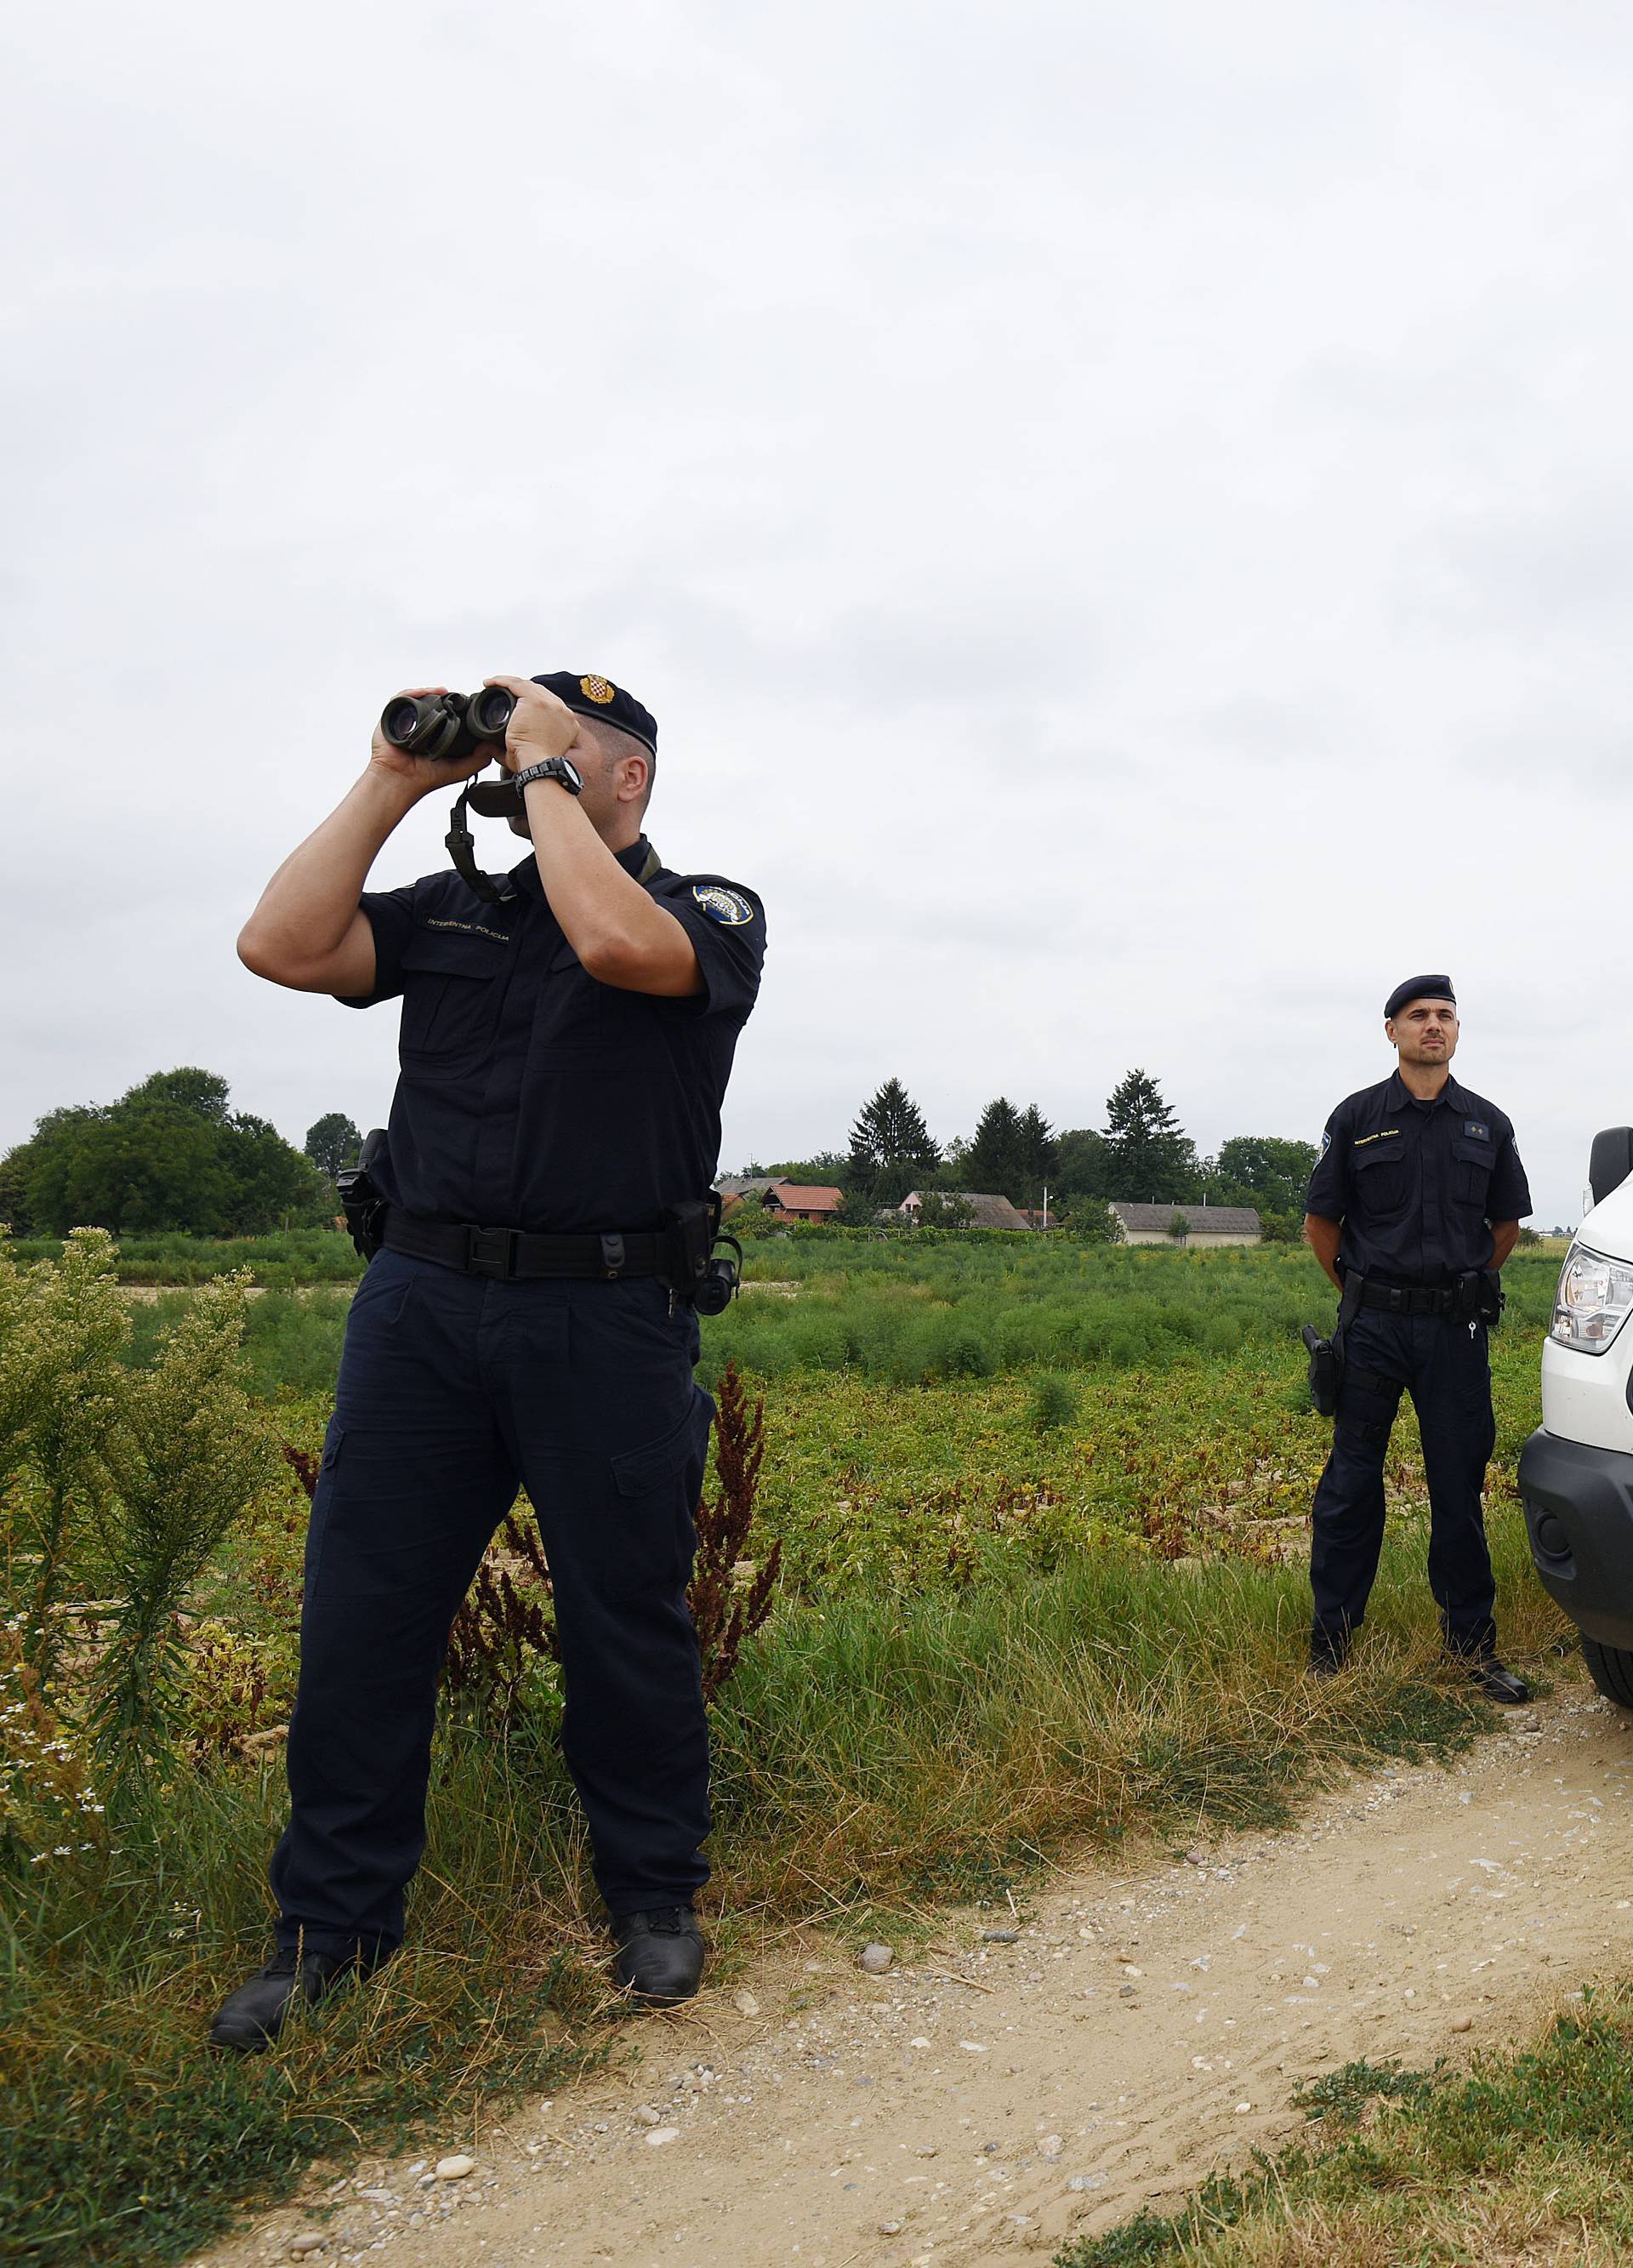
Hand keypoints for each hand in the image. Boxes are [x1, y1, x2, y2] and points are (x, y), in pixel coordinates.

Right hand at [368, 687, 494, 796]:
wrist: (400, 781)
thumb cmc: (423, 778)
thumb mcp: (459, 770)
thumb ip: (477, 760)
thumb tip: (491, 746)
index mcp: (433, 736)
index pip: (443, 716)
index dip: (454, 708)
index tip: (465, 704)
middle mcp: (419, 727)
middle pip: (430, 704)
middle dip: (442, 697)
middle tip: (455, 696)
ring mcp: (404, 721)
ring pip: (417, 699)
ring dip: (429, 692)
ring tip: (442, 692)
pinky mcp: (391, 718)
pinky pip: (400, 699)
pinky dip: (412, 693)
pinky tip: (424, 692)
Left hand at [484, 675, 591, 774]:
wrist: (540, 767)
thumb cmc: (536, 767)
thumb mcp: (530, 755)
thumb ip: (511, 748)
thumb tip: (487, 748)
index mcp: (567, 723)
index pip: (548, 704)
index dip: (531, 701)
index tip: (517, 704)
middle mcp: (562, 711)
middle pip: (539, 692)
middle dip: (520, 690)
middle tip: (502, 693)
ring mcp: (550, 704)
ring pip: (527, 685)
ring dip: (508, 683)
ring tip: (492, 685)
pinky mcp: (535, 701)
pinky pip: (516, 684)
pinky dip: (501, 681)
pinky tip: (489, 683)